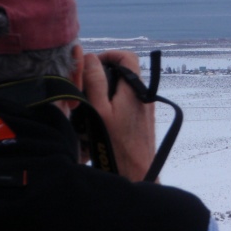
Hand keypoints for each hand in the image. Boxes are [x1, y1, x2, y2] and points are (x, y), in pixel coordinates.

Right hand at [82, 50, 155, 181]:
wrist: (136, 175)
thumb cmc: (116, 146)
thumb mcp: (99, 111)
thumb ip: (95, 82)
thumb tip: (90, 57)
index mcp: (135, 90)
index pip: (128, 57)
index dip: (110, 55)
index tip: (92, 64)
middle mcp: (143, 97)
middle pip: (125, 72)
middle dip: (104, 73)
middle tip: (86, 84)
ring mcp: (144, 110)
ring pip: (124, 89)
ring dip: (107, 90)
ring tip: (89, 102)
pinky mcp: (142, 122)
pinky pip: (127, 104)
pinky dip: (112, 104)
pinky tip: (99, 119)